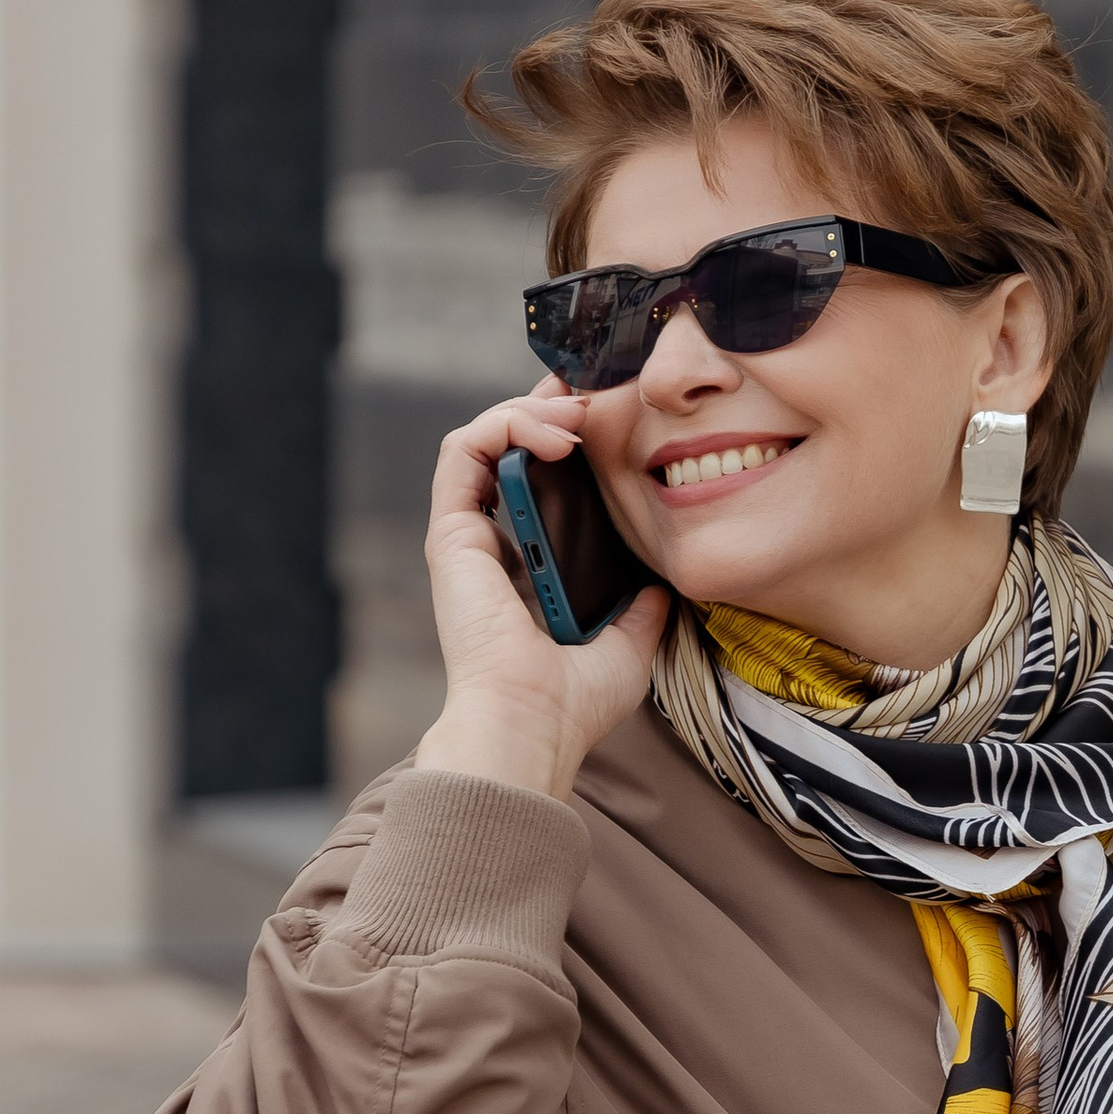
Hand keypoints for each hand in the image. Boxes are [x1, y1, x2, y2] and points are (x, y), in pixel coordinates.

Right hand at [412, 393, 670, 800]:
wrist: (532, 723)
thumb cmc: (572, 703)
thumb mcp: (627, 647)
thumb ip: (640, 612)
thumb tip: (662, 587)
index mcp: (527, 571)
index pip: (538, 486)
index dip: (566, 443)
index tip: (607, 418)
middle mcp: (492, 548)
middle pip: (507, 451)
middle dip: (547, 407)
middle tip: (592, 390)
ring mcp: (466, 537)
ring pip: (481, 438)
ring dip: (529, 410)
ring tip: (577, 414)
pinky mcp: (450, 530)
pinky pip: (462, 449)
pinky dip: (504, 425)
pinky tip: (555, 436)